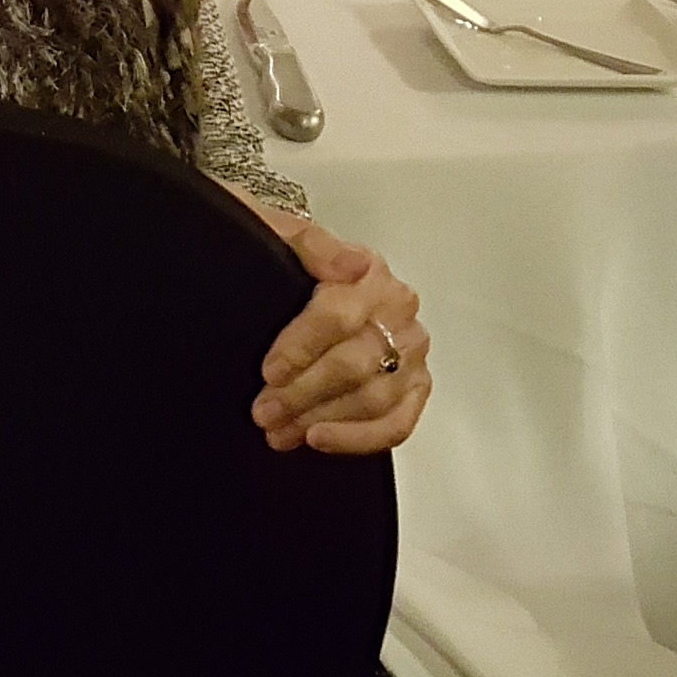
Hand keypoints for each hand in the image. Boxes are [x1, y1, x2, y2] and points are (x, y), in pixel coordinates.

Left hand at [246, 205, 429, 453]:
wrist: (284, 276)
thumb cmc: (283, 262)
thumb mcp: (281, 237)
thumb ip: (311, 244)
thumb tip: (350, 264)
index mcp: (369, 272)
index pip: (340, 316)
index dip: (302, 348)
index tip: (269, 371)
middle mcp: (398, 311)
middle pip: (356, 364)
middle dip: (304, 394)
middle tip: (264, 411)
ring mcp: (409, 352)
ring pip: (374, 398)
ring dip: (324, 419)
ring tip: (280, 430)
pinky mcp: (413, 387)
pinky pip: (398, 422)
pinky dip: (359, 438)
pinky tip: (320, 440)